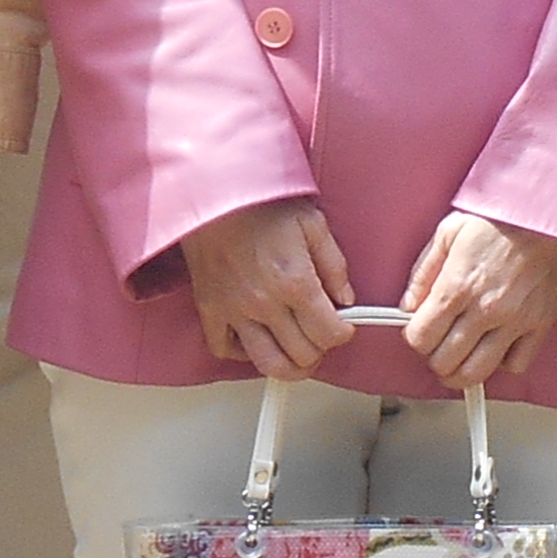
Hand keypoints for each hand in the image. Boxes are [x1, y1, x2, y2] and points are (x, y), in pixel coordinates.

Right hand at [180, 197, 359, 378]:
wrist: (214, 191)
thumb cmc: (261, 202)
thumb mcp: (312, 223)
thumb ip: (334, 265)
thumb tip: (346, 298)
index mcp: (295, 281)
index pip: (329, 333)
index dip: (344, 334)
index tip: (344, 326)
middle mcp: (265, 302)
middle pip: (303, 354)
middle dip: (321, 349)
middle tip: (322, 335)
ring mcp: (234, 310)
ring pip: (268, 364)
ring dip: (289, 366)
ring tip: (298, 353)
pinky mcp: (210, 310)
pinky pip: (226, 350)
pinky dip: (244, 352)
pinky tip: (258, 337)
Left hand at [399, 211, 556, 387]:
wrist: (547, 213)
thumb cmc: (501, 218)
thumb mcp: (449, 231)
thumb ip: (423, 272)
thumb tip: (408, 305)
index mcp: (457, 285)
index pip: (420, 338)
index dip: (415, 338)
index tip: (420, 330)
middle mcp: (485, 309)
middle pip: (445, 363)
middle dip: (434, 357)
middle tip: (438, 344)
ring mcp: (514, 321)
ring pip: (477, 373)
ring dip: (461, 372)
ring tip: (460, 357)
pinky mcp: (540, 325)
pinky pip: (516, 365)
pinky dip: (502, 363)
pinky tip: (495, 346)